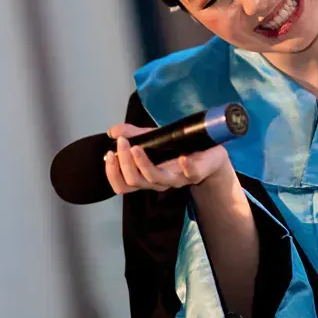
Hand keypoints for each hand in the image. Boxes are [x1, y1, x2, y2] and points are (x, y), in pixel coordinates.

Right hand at [104, 122, 229, 193]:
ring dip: (143, 164)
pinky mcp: (196, 173)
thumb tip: (112, 131)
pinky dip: (185, 166)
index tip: (109, 154)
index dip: (112, 173)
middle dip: (124, 163)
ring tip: (136, 147)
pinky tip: (181, 157)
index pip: (122, 185)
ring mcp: (177, 179)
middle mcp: (158, 182)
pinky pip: (190, 173)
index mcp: (146, 177)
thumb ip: (133, 134)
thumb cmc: (177, 148)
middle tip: (122, 143)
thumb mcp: (152, 139)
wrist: (209, 152)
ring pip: (155, 179)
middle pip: (134, 181)